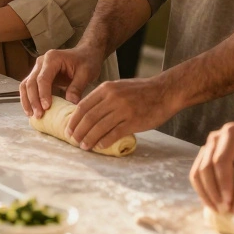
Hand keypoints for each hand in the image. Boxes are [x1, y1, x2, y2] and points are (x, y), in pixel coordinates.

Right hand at [19, 45, 104, 118]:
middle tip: (39, 115)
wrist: (85, 54)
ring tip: (32, 115)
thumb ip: (77, 87)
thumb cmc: (87, 61)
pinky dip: (28, 99)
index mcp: (52, 58)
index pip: (43, 78)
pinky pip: (28, 87)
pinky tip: (31, 111)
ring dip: (27, 101)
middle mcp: (41, 62)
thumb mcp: (86, 73)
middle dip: (33, 100)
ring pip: (25, 85)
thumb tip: (70, 103)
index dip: (43, 94)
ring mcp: (37, 68)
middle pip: (31, 82)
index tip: (46, 108)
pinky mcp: (37, 75)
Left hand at [67, 75, 183, 152]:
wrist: (165, 91)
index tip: (68, 130)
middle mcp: (113, 98)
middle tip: (74, 140)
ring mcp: (123, 109)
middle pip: (89, 118)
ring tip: (84, 146)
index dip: (74, 120)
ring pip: (99, 127)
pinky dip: (105, 141)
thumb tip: (86, 113)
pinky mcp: (133, 121)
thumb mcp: (118, 87)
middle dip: (79, 131)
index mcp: (106, 88)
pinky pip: (114, 133)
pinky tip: (100, 146)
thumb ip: (103, 97)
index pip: (83, 106)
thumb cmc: (141, 91)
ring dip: (89, 139)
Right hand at [191, 122, 233, 211]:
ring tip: (220, 211)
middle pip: (206, 167)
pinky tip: (215, 206)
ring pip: (197, 172)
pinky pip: (197, 176)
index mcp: (233, 133)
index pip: (221, 160)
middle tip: (225, 210)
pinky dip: (204, 192)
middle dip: (213, 192)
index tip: (231, 203)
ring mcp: (208, 147)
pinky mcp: (205, 158)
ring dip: (206, 194)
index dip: (223, 184)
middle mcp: (216, 138)